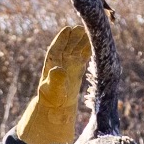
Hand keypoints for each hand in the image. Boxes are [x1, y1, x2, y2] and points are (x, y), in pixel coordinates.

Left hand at [15, 25, 90, 143]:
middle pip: (67, 47)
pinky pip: (82, 60)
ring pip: (75, 51)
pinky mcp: (75, 75)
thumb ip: (54, 82)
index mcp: (50, 69)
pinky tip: (95, 45)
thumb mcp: (51, 96)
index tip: (68, 29)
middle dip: (75, 36)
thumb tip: (58, 69)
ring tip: (92, 30)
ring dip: (82, 42)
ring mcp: (67, 70)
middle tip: (85, 24)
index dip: (62, 39)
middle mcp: (58, 67)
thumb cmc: (49, 108)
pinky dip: (88, 52)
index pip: (55, 50)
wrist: (52, 118)